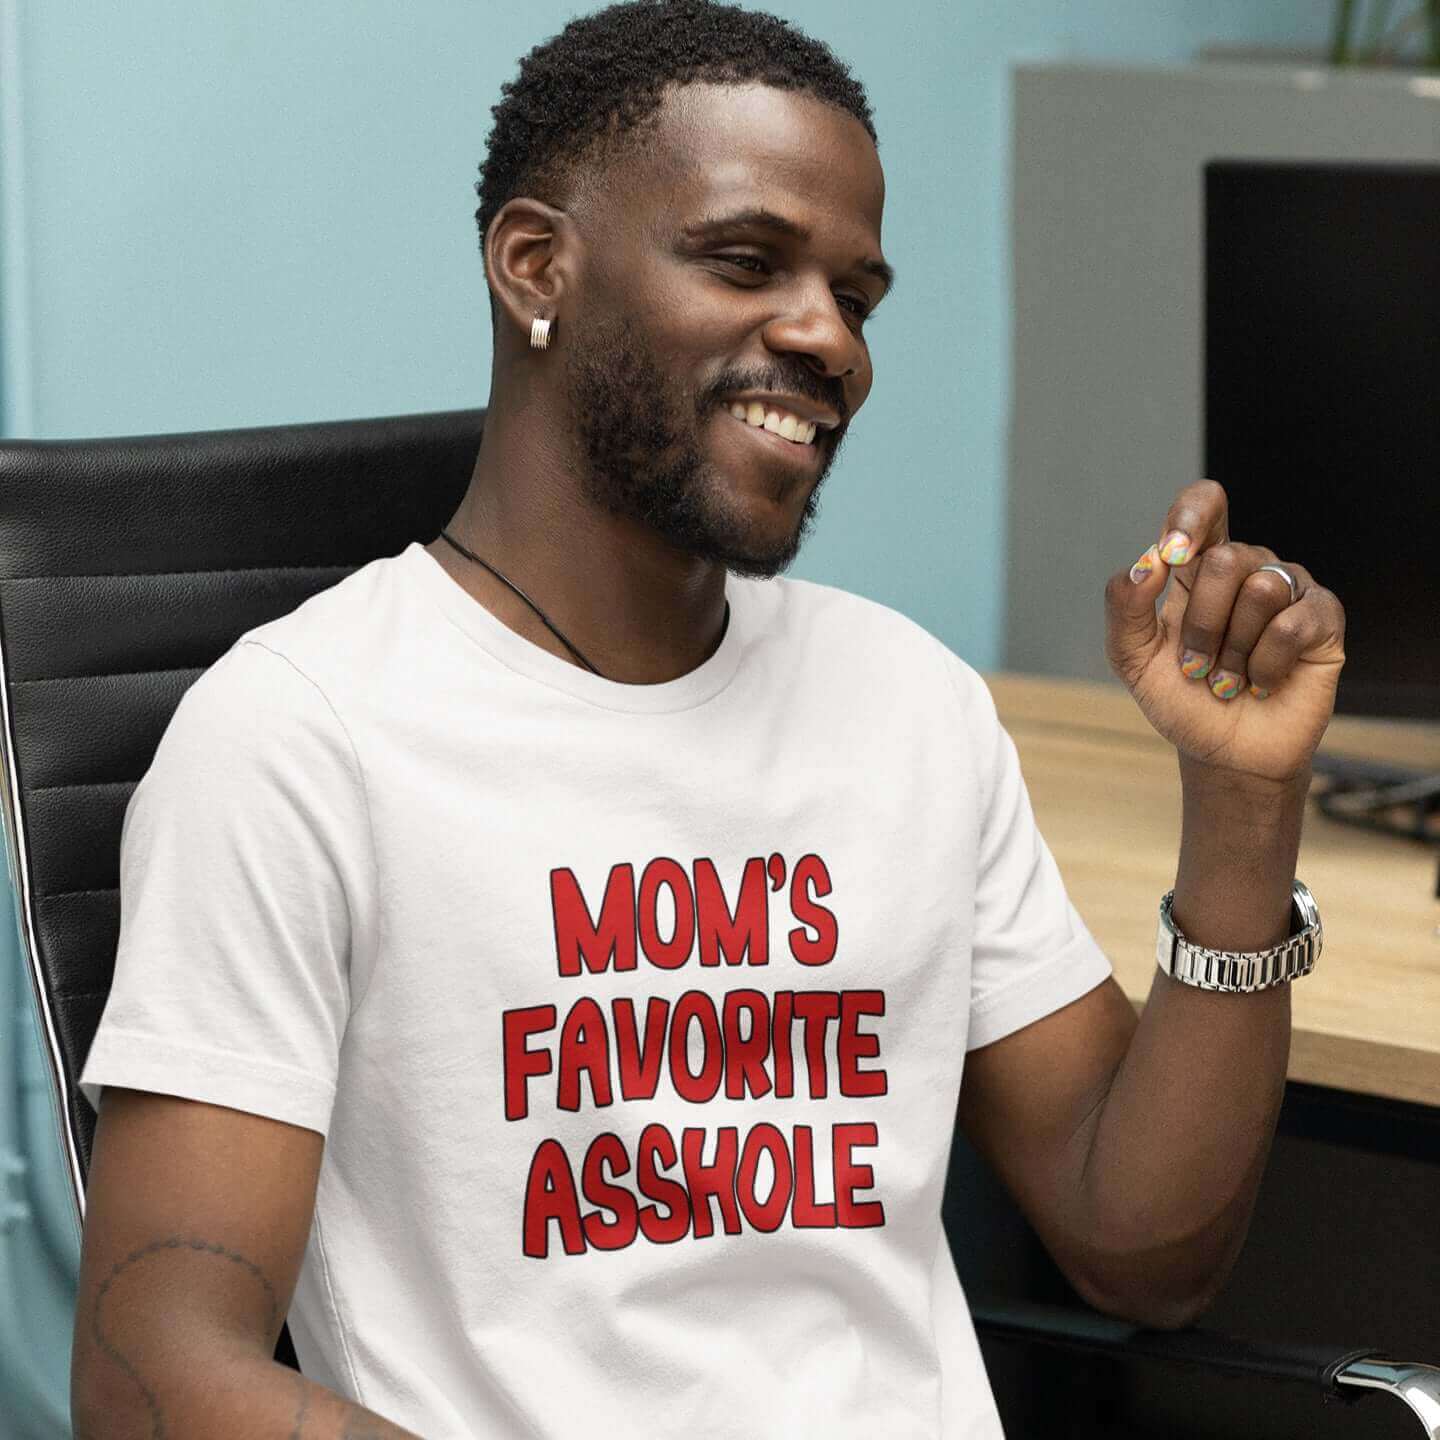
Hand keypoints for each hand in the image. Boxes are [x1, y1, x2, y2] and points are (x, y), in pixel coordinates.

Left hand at [1104, 480, 1345, 787]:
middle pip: (1223, 560)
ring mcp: (1288, 588)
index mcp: (1198, 567)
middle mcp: (1247, 567)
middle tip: (1197, 666)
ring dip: (1233, 652)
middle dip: (1201, 625)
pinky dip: (1264, 666)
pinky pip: (1290, 624)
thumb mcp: (1132, 658)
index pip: (1204, 504)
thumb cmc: (1181, 699)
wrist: (1223, 752)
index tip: (1172, 556)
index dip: (1191, 518)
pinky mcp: (1323, 617)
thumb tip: (1146, 563)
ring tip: (1229, 678)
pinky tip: (1262, 683)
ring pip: (1259, 589)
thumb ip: (1124, 608)